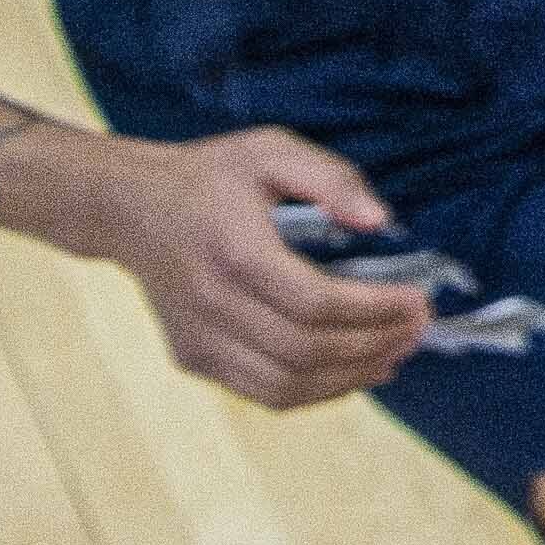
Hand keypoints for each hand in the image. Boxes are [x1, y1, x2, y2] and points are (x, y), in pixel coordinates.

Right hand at [56, 127, 430, 406]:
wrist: (126, 208)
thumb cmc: (206, 177)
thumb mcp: (270, 151)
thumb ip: (330, 178)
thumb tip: (380, 220)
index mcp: (235, 252)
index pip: (317, 304)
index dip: (376, 310)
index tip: (419, 300)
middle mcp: (212, 304)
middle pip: (307, 350)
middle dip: (374, 345)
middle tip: (417, 330)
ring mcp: (198, 339)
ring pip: (287, 385)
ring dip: (351, 378)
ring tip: (395, 355)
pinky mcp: (193, 358)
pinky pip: (263, 393)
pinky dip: (315, 391)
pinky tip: (352, 372)